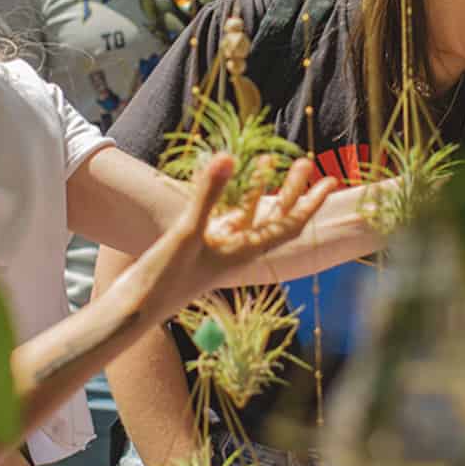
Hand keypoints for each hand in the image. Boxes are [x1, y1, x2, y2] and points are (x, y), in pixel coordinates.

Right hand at [148, 154, 335, 312]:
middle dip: (292, 190)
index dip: (311, 202)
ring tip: (269, 160)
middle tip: (306, 161)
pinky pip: (223, 219)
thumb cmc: (164, 279)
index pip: (289, 224)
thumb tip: (230, 156)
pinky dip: (229, 199)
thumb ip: (209, 194)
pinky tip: (230, 182)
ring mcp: (217, 249)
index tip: (331, 181)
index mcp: (244, 253)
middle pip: (274, 218)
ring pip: (249, 216)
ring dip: (261, 190)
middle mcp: (236, 251)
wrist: (133, 310)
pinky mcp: (196, 247)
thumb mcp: (187, 233)